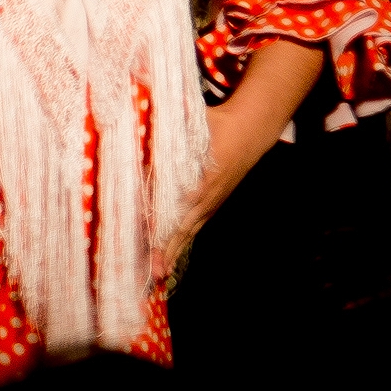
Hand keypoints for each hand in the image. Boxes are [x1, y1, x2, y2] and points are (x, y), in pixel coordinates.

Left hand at [152, 100, 260, 281]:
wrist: (249, 131)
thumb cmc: (216, 123)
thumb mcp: (191, 120)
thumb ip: (166, 122)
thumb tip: (140, 112)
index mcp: (200, 179)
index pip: (177, 207)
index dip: (163, 224)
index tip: (149, 242)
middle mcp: (205, 198)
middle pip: (181, 229)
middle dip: (165, 251)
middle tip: (151, 275)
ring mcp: (209, 205)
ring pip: (187, 234)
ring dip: (171, 255)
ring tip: (156, 279)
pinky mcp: (210, 206)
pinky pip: (192, 229)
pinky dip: (180, 246)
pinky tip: (169, 261)